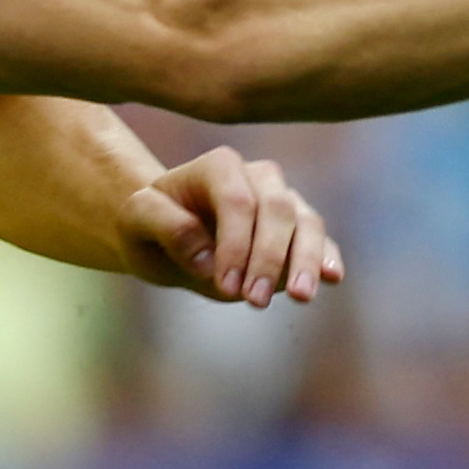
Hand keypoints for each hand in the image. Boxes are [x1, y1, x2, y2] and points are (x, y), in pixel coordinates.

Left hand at [120, 147, 339, 308]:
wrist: (168, 238)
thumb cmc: (149, 226)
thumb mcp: (135, 221)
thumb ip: (163, 225)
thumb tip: (205, 256)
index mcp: (218, 166)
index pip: (237, 200)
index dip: (236, 244)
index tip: (226, 287)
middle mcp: (259, 177)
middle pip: (278, 209)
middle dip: (269, 257)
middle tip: (255, 302)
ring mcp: (284, 202)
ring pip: (307, 223)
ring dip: (305, 261)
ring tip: (301, 297)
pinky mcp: (300, 232)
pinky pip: (322, 241)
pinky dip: (328, 258)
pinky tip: (333, 277)